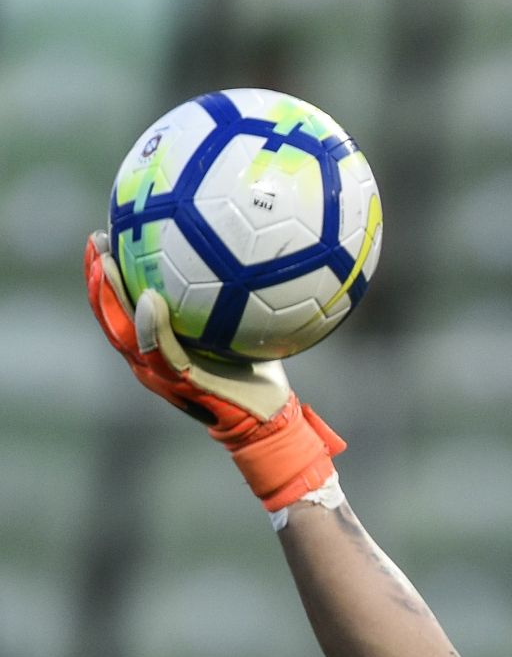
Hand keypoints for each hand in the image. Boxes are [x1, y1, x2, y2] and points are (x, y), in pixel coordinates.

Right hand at [84, 230, 345, 509]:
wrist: (269, 420)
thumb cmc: (256, 374)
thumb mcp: (238, 332)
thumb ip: (228, 301)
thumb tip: (242, 252)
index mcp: (156, 348)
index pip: (121, 308)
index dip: (107, 275)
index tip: (106, 235)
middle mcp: (149, 361)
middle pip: (110, 317)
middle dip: (98, 279)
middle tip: (96, 240)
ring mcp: (161, 374)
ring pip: (123, 333)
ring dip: (109, 298)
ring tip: (105, 263)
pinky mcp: (182, 383)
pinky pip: (160, 352)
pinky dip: (150, 328)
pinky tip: (148, 299)